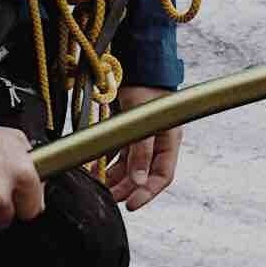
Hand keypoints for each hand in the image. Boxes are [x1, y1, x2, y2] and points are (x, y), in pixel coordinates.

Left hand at [104, 85, 180, 211]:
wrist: (136, 60)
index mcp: (169, 140)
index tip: (131, 205)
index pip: (162, 175)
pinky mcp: (127, 130)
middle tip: (110, 199)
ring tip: (100, 188)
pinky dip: (108, 163)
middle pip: (143, 174)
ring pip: (129, 166)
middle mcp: (157, 141)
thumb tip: (140, 181)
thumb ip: (142, 150)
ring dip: (115, 178)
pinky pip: (119, 154)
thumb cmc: (146, 86)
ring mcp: (141, 137)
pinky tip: (95, 171)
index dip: (148, 193)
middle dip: (127, 188)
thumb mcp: (145, 119)